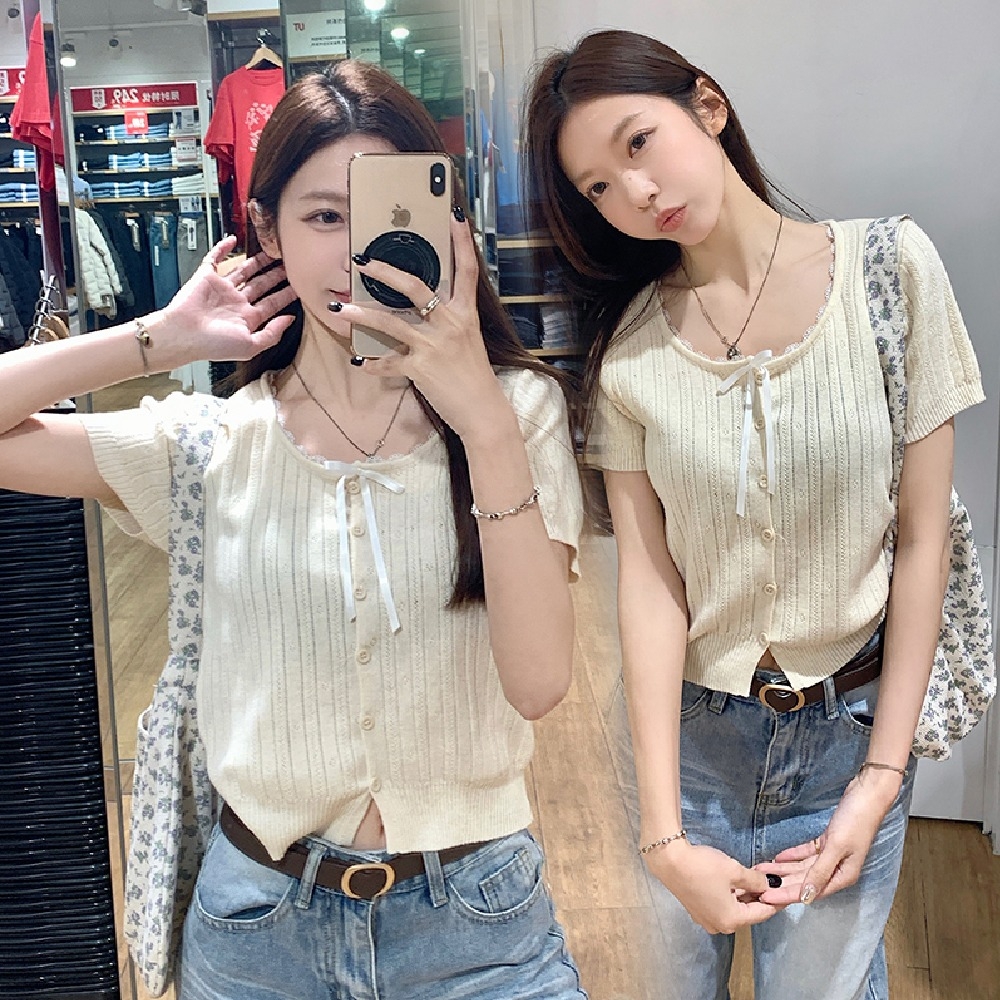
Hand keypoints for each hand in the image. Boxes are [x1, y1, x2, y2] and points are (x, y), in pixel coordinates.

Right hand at [159, 236, 298, 364]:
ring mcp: (222, 288)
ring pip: (243, 270)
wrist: (183, 334)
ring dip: (257, 261)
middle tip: (290, 264)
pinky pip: (215, 258)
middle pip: (261, 284)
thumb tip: (290, 320)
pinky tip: (233, 239)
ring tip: (272, 252)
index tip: (299, 286)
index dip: (286, 294)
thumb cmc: (213, 345)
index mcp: (247, 318)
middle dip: (275, 275)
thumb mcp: (251, 346)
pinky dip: (223, 248)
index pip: (272, 303)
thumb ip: (272, 334)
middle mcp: (236, 302)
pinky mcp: (206, 276)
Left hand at [337, 214, 511, 441]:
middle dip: (386, 272)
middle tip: (363, 262)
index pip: (467, 271)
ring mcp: (434, 346)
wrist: (483, 411)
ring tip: (339, 307)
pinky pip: (388, 362)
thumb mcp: (468, 342)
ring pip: (390, 322)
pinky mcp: (420, 368)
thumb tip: (427, 308)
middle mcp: (451, 324)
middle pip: (416, 287)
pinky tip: (360, 363)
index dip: (462, 242)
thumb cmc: (475, 377)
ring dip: (361, 315)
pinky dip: (373, 364)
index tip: (454, 217)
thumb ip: (449, 322)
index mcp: (466, 315)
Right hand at [645, 838, 779, 933]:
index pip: (762, 913)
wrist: (669, 861)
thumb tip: (768, 885)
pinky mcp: (696, 910)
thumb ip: (755, 881)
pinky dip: (730, 896)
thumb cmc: (704, 867)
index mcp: (732, 920)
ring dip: (744, 896)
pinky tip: (733, 882)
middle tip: (770, 882)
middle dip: (759, 897)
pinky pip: (720, 906)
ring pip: (733, 909)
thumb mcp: (734, 871)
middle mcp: (719, 926)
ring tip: (754, 879)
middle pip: (747, 913)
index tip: (787, 892)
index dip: (776, 901)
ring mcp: (706, 919)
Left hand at [755, 767, 903, 905]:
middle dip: (780, 883)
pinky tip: (777, 858)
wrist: (867, 795)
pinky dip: (793, 855)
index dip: (787, 894)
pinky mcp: (828, 842)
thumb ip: (820, 872)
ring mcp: (832, 855)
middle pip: (804, 881)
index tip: (766, 896)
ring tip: (760, 868)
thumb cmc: (855, 822)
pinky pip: (807, 853)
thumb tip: (806, 896)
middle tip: (757, 884)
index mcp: (842, 876)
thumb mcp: (836, 847)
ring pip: (803, 867)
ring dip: (782, 868)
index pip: (809, 891)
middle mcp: (837, 870)